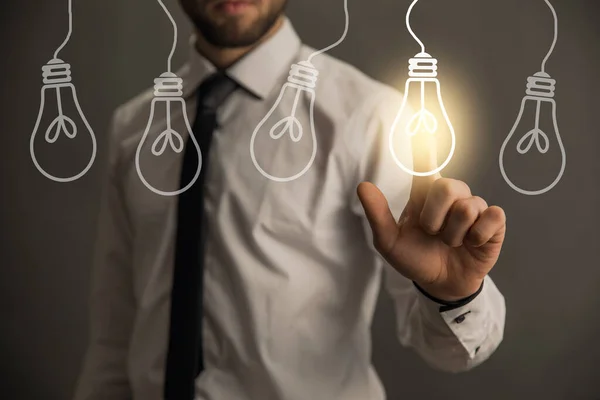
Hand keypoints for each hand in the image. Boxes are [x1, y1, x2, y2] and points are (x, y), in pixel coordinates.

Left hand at [357, 134, 506, 301]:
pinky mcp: (493, 223)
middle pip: (447, 186)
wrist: (439, 285)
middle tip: (433, 233)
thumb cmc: (415, 258)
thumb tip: (363, 185)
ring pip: (467, 207)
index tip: (425, 114)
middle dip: (435, 217)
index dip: (426, 140)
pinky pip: (491, 217)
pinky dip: (477, 236)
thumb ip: (378, 215)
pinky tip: (472, 243)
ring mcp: (474, 208)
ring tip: (450, 243)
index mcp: (424, 196)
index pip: (426, 162)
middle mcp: (451, 196)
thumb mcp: (389, 242)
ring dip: (453, 234)